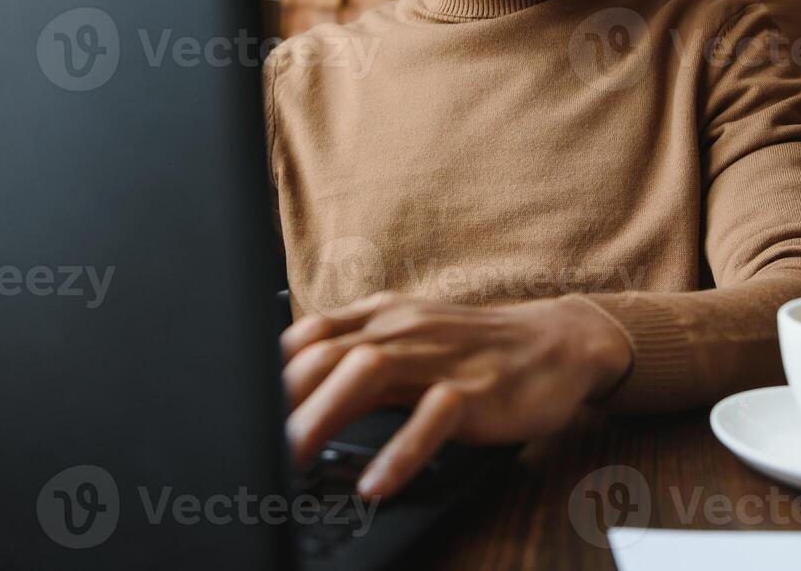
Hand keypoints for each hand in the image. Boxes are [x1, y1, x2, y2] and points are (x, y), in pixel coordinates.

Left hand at [280, 292, 631, 499]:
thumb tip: (298, 383)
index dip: (269, 367)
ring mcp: (441, 358)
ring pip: (368, 374)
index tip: (239, 404)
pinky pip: (432, 420)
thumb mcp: (413, 338)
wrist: (560, 341)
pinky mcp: (476, 392)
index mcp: (384, 316)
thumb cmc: (477, 348)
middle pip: (327, 353)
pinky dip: (401, 453)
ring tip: (290, 459)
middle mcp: (405, 329)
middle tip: (249, 445)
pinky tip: (376, 485)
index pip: (311, 332)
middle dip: (281, 398)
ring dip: (322, 416)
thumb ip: (360, 352)